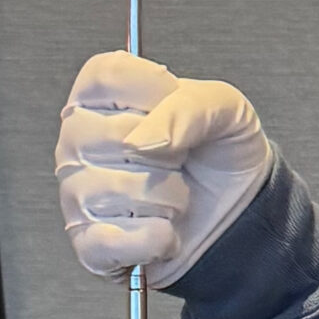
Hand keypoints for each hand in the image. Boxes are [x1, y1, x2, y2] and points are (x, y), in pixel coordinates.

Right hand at [56, 52, 272, 281]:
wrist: (241, 216)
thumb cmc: (220, 156)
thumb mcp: (225, 110)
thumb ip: (187, 106)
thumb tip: (142, 141)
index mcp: (101, 98)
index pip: (105, 75)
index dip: (152, 90)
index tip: (176, 104)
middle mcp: (78, 142)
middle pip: (116, 136)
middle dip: (169, 155)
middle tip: (179, 161)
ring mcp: (77, 194)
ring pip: (117, 190)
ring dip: (169, 200)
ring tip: (175, 198)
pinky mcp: (88, 243)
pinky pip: (112, 240)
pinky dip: (154, 239)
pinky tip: (165, 232)